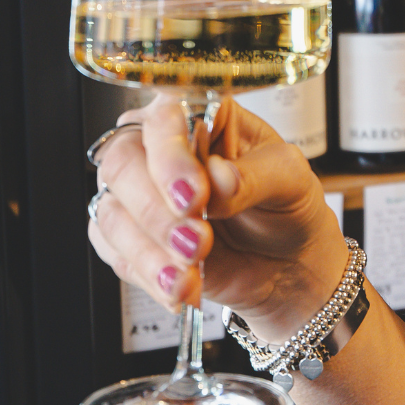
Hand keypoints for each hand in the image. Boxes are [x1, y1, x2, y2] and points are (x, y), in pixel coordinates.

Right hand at [88, 91, 346, 340]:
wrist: (291, 264)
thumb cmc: (287, 205)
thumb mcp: (291, 180)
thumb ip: (256, 176)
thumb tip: (218, 177)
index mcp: (201, 117)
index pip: (163, 118)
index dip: (170, 155)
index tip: (195, 194)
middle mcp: (160, 150)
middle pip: (122, 163)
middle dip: (156, 210)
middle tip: (197, 240)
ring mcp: (141, 195)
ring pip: (112, 215)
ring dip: (151, 250)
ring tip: (192, 270)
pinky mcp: (132, 239)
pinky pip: (118, 255)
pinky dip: (149, 275)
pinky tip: (180, 287)